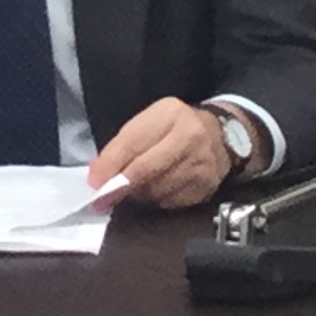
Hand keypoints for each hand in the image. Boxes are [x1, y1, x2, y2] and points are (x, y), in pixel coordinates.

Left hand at [89, 96, 234, 207]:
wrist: (221, 137)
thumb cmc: (175, 128)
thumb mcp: (150, 123)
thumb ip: (124, 144)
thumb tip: (98, 173)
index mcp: (170, 114)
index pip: (134, 141)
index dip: (111, 164)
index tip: (93, 181)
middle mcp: (189, 136)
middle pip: (147, 168)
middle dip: (120, 186)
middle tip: (102, 199)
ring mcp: (201, 163)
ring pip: (157, 189)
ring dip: (138, 194)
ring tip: (132, 190)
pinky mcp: (205, 186)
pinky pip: (170, 201)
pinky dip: (156, 200)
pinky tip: (155, 191)